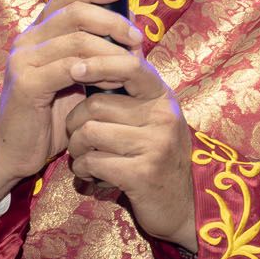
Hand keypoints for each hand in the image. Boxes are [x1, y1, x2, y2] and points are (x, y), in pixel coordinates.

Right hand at [0, 0, 137, 206]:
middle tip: (136, 37)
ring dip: (110, 48)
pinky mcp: (26, 84)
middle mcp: (26, 41)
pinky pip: (68, 67)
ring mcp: (23, 61)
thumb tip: (129, 28)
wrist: (16, 152)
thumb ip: (93, 54)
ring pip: (76, 39)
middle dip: (111, 21)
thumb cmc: (48, 117)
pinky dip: (95, 70)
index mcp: (36, 35)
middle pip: (74, 12)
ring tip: (131, 62)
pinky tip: (111, 79)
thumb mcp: (74, 79)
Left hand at [64, 45, 195, 249]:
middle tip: (77, 137)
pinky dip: (83, 170)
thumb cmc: (158, 156)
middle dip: (75, 122)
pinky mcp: (142, 174)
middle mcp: (163, 117)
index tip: (75, 68)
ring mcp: (155, 145)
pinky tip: (90, 175)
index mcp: (162, 97)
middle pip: (96, 105)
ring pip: (89, 133)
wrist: (184, 205)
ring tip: (84, 157)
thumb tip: (95, 54)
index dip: (98, 63)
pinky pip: (93, 162)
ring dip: (76, 149)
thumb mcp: (153, 118)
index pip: (130, 66)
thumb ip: (130, 92)